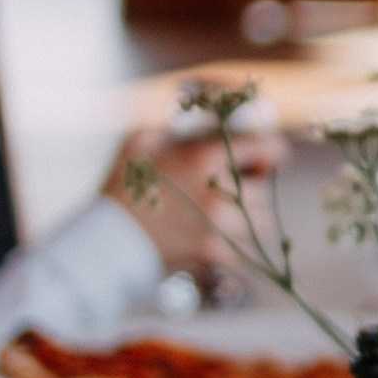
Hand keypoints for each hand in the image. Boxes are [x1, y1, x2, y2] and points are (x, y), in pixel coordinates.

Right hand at [103, 128, 283, 274]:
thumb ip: (180, 130)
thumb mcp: (143, 142)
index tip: (265, 159)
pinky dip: (234, 250)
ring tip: (219, 223)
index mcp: (206, 157)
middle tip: (228, 196)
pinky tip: (211, 244)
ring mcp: (220, 224)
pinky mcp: (215, 252)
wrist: (106, 240)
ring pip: (261, 223)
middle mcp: (219, 189)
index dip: (271, 153)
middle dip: (250, 192)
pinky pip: (246, 251)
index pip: (266, 148)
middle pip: (263, 190)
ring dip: (246, 223)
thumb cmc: (121, 188)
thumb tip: (207, 124)